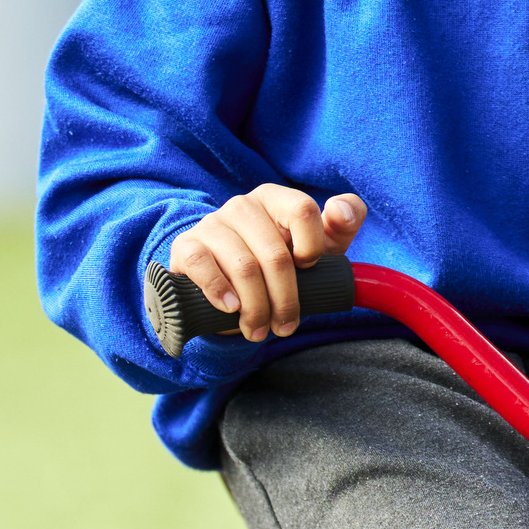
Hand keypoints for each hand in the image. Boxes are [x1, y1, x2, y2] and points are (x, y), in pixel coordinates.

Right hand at [167, 186, 367, 343]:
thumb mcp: (315, 249)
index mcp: (276, 199)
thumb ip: (341, 226)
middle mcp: (243, 205)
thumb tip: (341, 208)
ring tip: (258, 329)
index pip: (302, 209)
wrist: (225, 289)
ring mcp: (212, 223)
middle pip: (275, 252)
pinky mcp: (187, 246)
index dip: (312, 246)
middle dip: (285, 299)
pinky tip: (231, 308)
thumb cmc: (278, 266)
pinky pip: (203, 265)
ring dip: (255, 308)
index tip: (309, 271)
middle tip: (285, 326)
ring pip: (243, 267)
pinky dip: (220, 292)